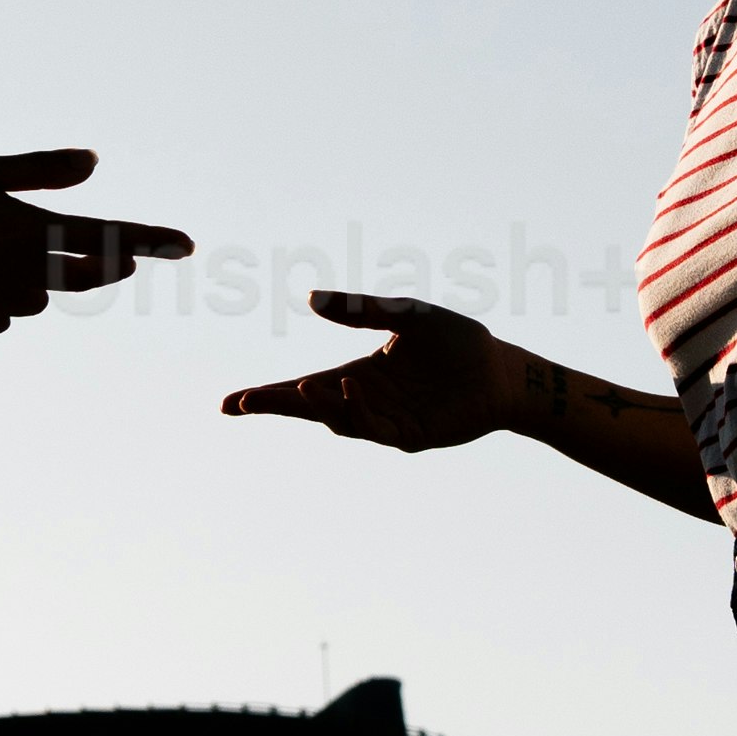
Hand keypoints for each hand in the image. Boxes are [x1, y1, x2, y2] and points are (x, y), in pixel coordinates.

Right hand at [0, 148, 192, 338]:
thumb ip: (40, 170)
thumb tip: (95, 162)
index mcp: (32, 229)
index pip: (110, 236)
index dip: (153, 239)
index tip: (189, 245)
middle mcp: (27, 273)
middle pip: (91, 272)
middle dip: (104, 261)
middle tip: (108, 250)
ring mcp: (4, 303)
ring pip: (45, 293)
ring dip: (37, 275)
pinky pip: (7, 310)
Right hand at [226, 290, 519, 452]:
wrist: (502, 370)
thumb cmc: (457, 342)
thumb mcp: (407, 315)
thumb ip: (361, 310)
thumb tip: (309, 299)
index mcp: (359, 373)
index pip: (305, 386)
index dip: (270, 394)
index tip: (233, 401)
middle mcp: (366, 400)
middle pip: (310, 407)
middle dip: (276, 406)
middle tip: (241, 404)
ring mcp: (385, 421)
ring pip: (339, 419)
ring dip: (319, 404)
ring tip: (302, 386)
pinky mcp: (409, 436)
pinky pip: (374, 427)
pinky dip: (357, 410)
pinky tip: (350, 387)